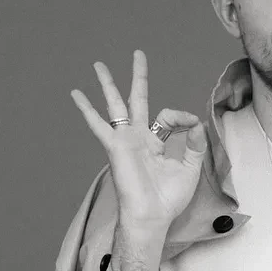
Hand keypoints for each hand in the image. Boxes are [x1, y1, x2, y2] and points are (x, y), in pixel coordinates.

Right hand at [69, 51, 206, 240]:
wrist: (151, 216)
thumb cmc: (168, 199)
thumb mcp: (189, 168)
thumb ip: (193, 144)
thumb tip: (195, 122)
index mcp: (155, 142)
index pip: (167, 116)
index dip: (180, 117)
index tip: (189, 124)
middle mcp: (138, 137)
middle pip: (137, 99)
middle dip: (138, 77)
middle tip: (138, 54)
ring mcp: (125, 140)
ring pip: (115, 104)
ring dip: (108, 84)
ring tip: (99, 64)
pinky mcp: (115, 146)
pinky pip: (98, 124)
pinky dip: (86, 109)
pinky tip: (75, 94)